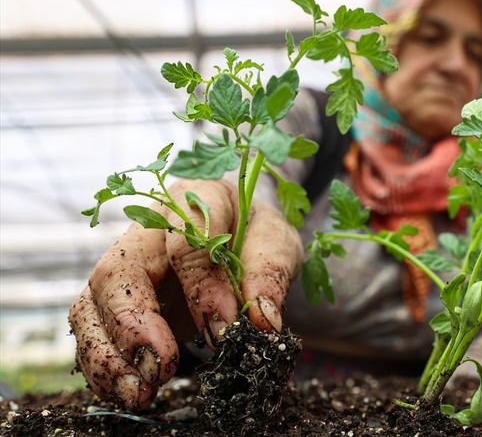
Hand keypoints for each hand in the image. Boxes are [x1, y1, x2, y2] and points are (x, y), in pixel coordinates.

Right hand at [68, 179, 302, 409]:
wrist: (242, 239)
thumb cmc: (257, 237)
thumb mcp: (279, 244)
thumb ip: (269, 274)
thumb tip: (262, 321)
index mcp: (194, 199)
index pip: (185, 239)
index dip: (203, 287)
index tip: (226, 328)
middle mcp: (148, 228)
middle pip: (118, 271)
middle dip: (133, 324)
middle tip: (161, 367)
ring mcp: (126, 264)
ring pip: (93, 303)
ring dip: (109, 353)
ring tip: (138, 392)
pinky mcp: (116, 298)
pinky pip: (93, 328)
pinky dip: (104, 364)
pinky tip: (127, 388)